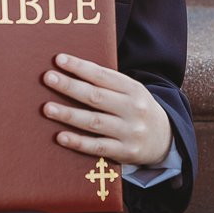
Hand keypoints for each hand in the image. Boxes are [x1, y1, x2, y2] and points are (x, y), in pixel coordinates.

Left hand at [41, 54, 171, 166]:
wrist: (166, 140)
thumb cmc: (137, 110)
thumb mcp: (131, 93)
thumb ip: (107, 84)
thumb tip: (70, 73)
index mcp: (133, 89)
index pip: (103, 75)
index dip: (80, 67)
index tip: (59, 59)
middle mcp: (133, 109)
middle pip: (96, 96)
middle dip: (70, 86)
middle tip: (48, 78)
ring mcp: (130, 132)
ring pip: (94, 122)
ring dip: (69, 114)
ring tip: (47, 108)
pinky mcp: (125, 152)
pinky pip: (98, 147)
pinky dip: (78, 142)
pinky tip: (60, 137)